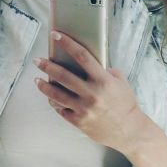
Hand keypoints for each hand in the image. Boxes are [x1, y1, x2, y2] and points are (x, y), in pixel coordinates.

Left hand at [34, 32, 161, 156]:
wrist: (130, 131)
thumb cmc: (125, 104)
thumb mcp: (120, 82)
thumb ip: (105, 71)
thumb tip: (87, 62)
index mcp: (103, 80)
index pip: (82, 56)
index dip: (67, 43)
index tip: (55, 35)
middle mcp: (92, 93)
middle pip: (63, 75)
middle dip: (47, 66)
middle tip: (37, 61)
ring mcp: (84, 108)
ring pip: (56, 94)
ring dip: (44, 86)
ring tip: (37, 80)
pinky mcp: (79, 121)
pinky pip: (60, 109)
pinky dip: (54, 103)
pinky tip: (50, 98)